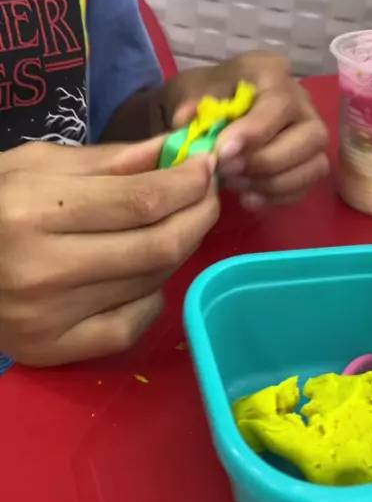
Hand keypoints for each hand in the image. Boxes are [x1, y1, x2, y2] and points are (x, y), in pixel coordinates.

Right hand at [0, 139, 218, 365]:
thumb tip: (172, 150)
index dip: (188, 183)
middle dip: (199, 214)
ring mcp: (48, 318)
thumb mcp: (33, 164)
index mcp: (34, 211)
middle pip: (157, 246)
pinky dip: (151, 296)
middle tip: (209, 195)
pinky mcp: (51, 351)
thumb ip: (106, 160)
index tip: (207, 166)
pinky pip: (130, 327)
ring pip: (151, 283)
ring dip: (178, 248)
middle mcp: (43, 270)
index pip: (141, 201)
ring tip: (176, 222)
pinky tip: (142, 274)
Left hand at [171, 52, 328, 209]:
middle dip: (266, 161)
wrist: (212, 106)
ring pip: (315, 165)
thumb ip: (190, 104)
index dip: (255, 132)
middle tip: (227, 170)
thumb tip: (185, 120)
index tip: (223, 152)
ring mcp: (310, 133)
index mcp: (273, 73)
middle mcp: (303, 102)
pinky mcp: (309, 161)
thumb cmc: (206, 93)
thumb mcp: (192, 89)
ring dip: (272, 182)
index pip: (280, 103)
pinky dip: (277, 197)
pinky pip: (306, 186)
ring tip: (234, 183)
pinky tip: (247, 197)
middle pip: (310, 136)